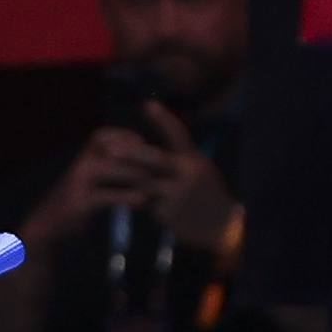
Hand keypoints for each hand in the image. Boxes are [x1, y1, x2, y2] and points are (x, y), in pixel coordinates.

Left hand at [72, 116, 240, 268]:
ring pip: (145, 182)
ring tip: (108, 172)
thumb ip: (180, 158)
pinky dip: (134, 198)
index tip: (147, 105)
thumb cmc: (208, 193)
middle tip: (109, 149)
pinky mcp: (168, 213)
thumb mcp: (201, 169)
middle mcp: (186, 174)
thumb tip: (157, 146)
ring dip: (128, 178)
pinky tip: (126, 197)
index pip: (178, 134)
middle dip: (130, 153)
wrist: (222, 226)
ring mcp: (176, 194)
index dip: (163, 119)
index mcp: (193, 160)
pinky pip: (145, 202)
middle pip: (154, 158)